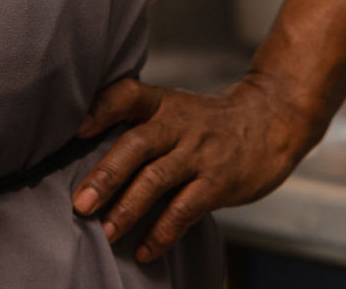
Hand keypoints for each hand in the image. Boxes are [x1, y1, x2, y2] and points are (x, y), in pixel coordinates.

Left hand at [70, 75, 317, 261]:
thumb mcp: (174, 109)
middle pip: (136, 145)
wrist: (270, 123)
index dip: (101, 109)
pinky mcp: (217, 182)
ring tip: (106, 232)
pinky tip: (143, 251)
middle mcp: (178, 124)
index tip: (76, 130)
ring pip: (157, 180)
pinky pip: (184, 210)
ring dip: (128, 208)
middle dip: (106, 176)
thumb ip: (137, 123)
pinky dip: (161, 233)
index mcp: (162, 104)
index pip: (127, 95)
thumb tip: (83, 145)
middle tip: (81, 204)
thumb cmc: (208, 123)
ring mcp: (199, 154)